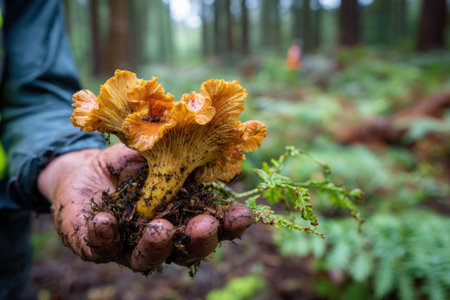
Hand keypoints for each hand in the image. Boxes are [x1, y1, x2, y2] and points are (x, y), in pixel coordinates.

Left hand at [38, 144, 252, 271]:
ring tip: (160, 228)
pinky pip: (100, 248)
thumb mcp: (159, 151)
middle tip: (205, 226)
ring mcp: (130, 245)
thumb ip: (180, 157)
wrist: (87, 166)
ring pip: (147, 257)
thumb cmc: (131, 161)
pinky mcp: (96, 245)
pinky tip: (105, 220)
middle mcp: (162, 237)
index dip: (231, 224)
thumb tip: (212, 151)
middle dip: (200, 241)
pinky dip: (104, 236)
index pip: (214, 225)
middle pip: (186, 251)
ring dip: (157, 246)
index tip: (244, 215)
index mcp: (183, 215)